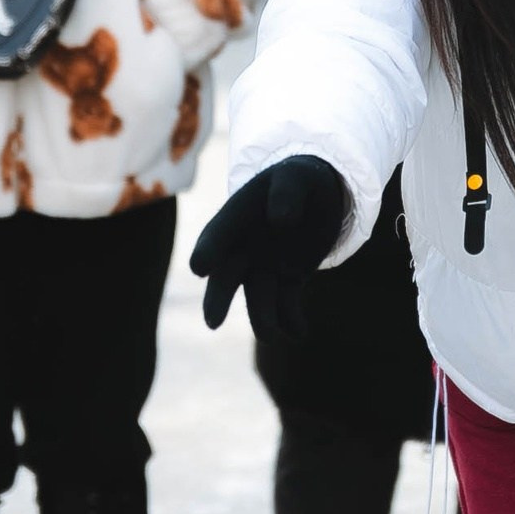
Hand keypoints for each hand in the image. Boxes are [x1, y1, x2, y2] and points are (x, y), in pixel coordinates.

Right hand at [188, 155, 349, 342]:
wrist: (316, 195)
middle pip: (226, 278)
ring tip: (273, 336)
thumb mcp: (295, 177)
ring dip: (263, 320)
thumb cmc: (298, 180)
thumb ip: (286, 193)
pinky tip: (299, 332)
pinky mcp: (288, 281)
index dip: (208, 251)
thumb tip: (281, 221)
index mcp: (237, 217)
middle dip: (218, 300)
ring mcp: (265, 267)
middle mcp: (244, 248)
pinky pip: (285, 306)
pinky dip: (291, 322)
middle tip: (213, 322)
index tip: (198, 268)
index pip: (217, 235)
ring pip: (257, 300)